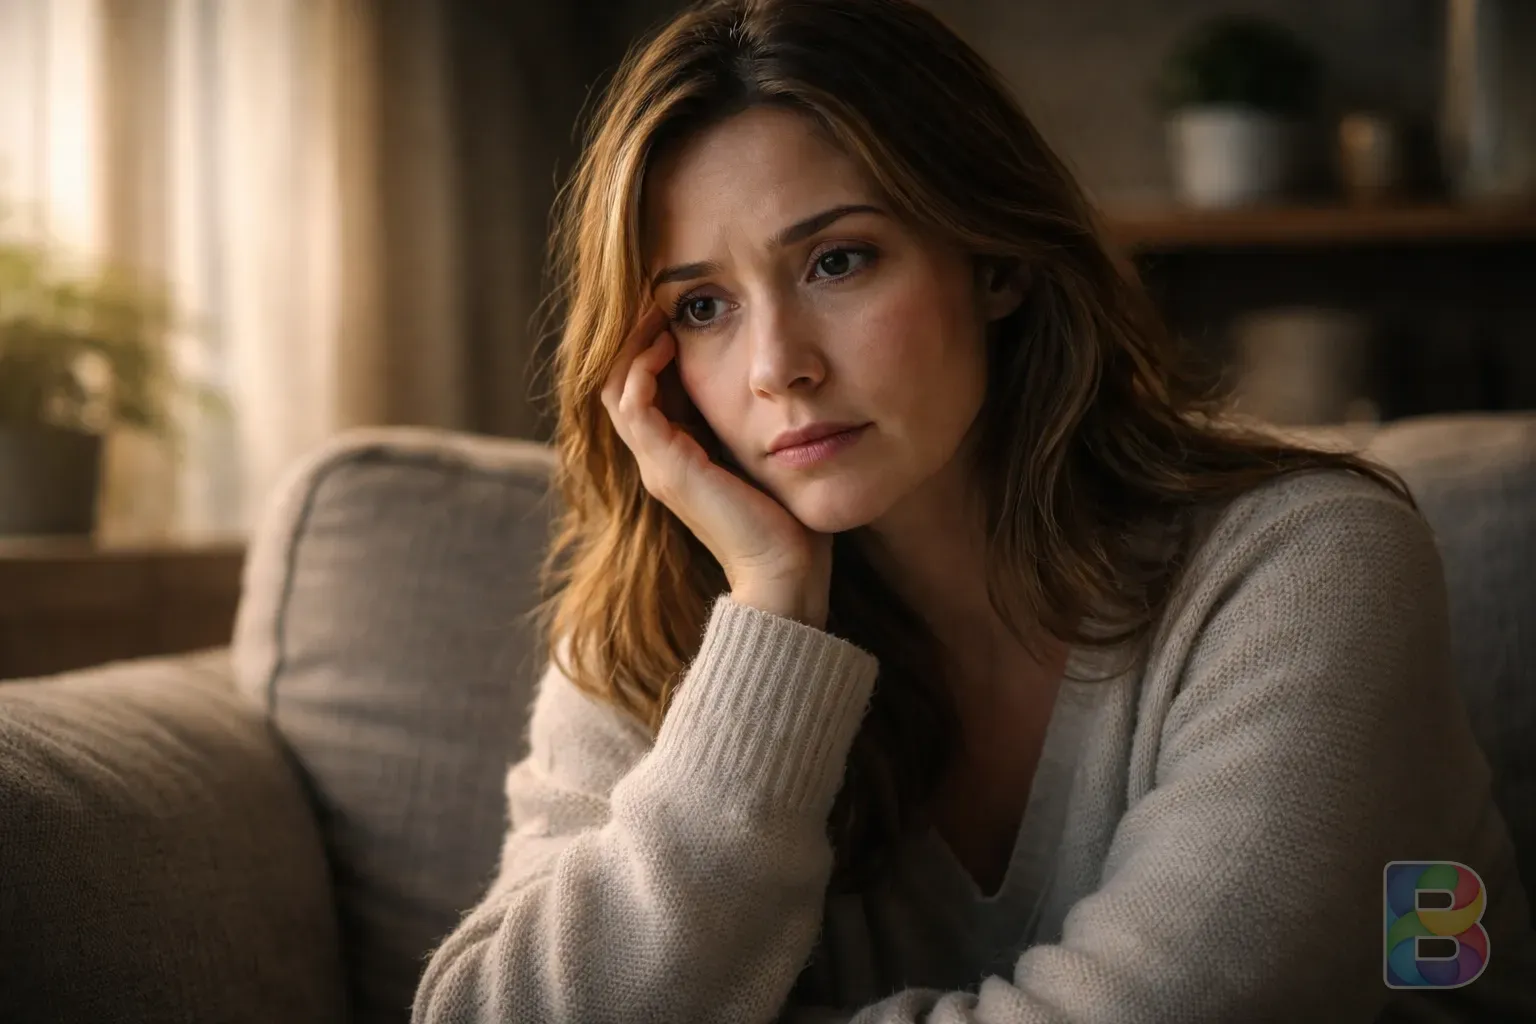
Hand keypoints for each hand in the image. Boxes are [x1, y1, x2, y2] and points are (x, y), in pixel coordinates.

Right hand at [600, 303, 832, 626]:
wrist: (787, 572)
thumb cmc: (788, 520)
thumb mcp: (766, 456)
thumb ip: (753, 424)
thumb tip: (774, 382)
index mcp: (676, 458)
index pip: (638, 390)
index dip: (648, 346)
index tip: (675, 309)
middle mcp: (657, 461)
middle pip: (617, 384)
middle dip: (633, 337)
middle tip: (658, 297)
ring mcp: (657, 466)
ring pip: (615, 389)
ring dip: (633, 344)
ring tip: (658, 309)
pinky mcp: (667, 470)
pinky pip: (633, 406)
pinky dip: (643, 368)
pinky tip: (669, 340)